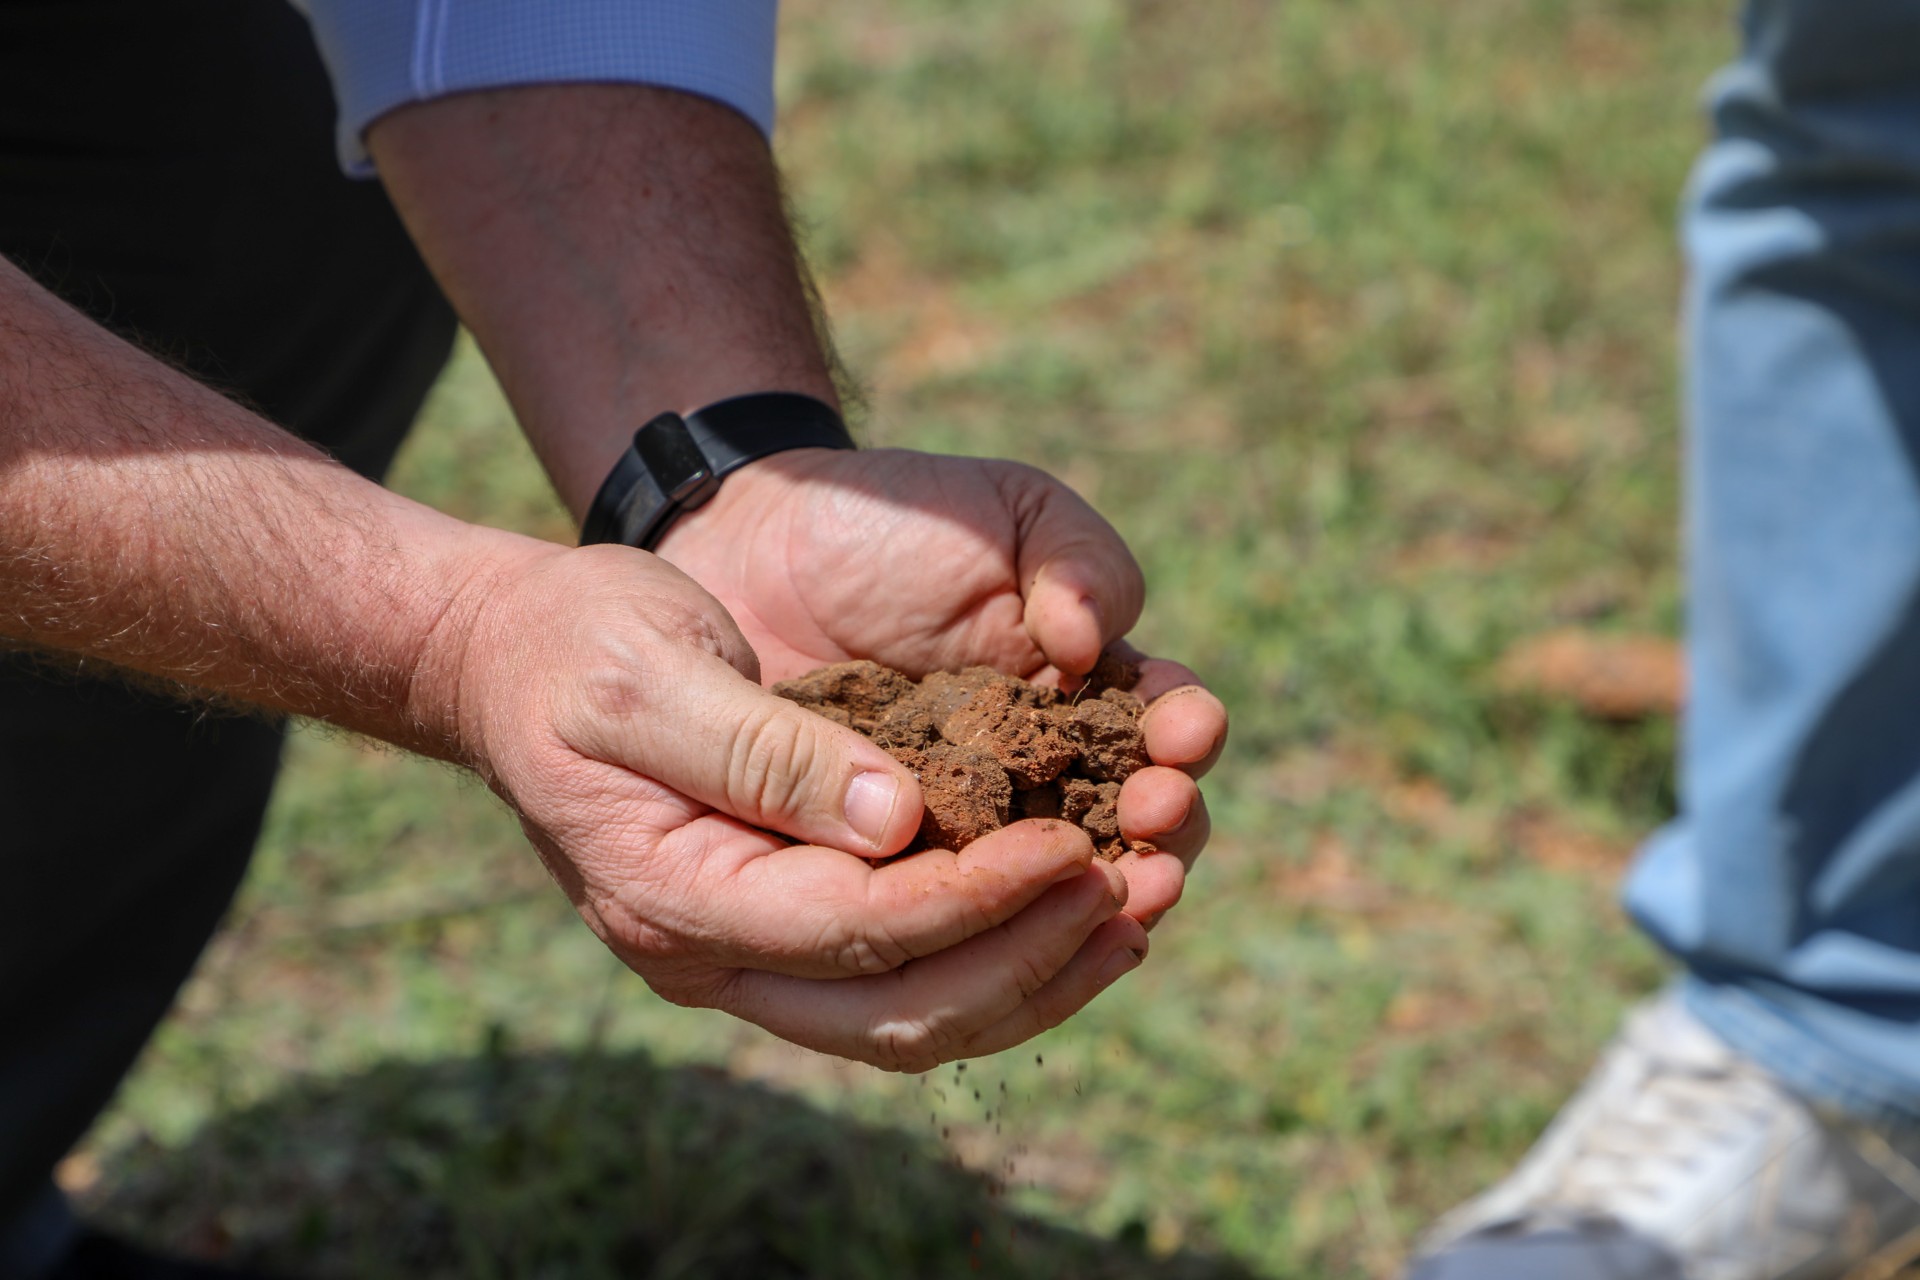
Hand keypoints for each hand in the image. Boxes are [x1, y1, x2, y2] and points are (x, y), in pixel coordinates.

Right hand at [426, 543, 1147, 1070]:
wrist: (514, 659)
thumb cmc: (573, 646)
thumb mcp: (645, 670)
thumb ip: (760, 749)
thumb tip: (896, 819)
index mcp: (673, 897)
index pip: (858, 933)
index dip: (976, 898)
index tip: (1076, 847)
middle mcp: (714, 953)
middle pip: (902, 1012)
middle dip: (1029, 959)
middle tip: (1138, 891)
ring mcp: (750, 952)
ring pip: (915, 1018)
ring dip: (1033, 975)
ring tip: (1137, 912)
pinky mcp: (786, 921)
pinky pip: (906, 976)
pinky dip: (998, 953)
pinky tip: (1072, 908)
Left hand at [656, 448, 1227, 927]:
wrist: (759, 547)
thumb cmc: (897, 522)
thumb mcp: (1008, 512)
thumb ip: (1076, 559)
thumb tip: (1091, 642)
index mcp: (1094, 690)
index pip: (1169, 730)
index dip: (1187, 737)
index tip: (1180, 732)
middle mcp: (1051, 771)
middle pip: (1139, 828)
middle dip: (1165, 829)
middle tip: (1152, 813)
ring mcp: (977, 827)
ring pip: (1058, 890)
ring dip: (1097, 894)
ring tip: (1114, 886)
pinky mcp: (900, 866)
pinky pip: (953, 913)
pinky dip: (990, 925)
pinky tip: (1005, 920)